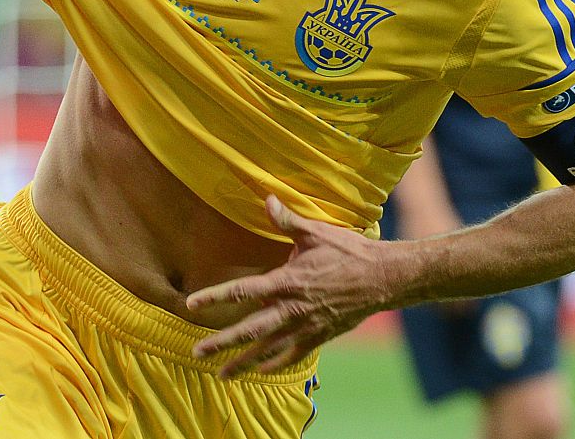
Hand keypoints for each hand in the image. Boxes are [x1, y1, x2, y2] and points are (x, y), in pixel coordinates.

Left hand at [188, 196, 396, 377]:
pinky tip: (261, 370)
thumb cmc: (349, 252)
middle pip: (249, 329)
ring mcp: (305, 326)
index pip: (242, 290)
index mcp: (286, 281)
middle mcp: (291, 308)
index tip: (191, 303)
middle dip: (221, 343)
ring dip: (242, 363)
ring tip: (221, 374)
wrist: (383, 277)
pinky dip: (275, 364)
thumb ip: (287, 221)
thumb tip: (266, 199)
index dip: (215, 297)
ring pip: (267, 349)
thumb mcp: (316, 232)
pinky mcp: (319, 336)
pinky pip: (292, 356)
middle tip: (197, 353)